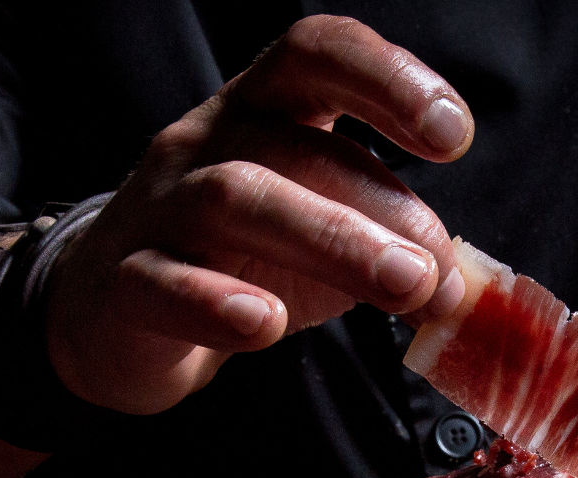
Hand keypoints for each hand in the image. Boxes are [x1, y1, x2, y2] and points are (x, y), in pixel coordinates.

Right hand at [46, 16, 472, 414]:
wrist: (117, 318)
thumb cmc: (238, 261)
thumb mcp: (325, 236)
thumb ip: (393, 246)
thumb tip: (460, 285)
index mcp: (263, 111)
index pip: (315, 54)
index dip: (385, 79)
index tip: (452, 136)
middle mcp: (206, 143)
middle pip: (287, 146)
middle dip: (376, 203)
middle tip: (436, 268)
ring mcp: (158, 210)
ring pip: (232, 200)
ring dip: (328, 241)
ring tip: (399, 289)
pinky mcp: (123, 285)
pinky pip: (162, 282)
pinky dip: (215, 302)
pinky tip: (264, 324)